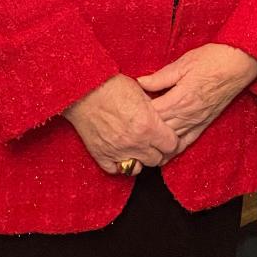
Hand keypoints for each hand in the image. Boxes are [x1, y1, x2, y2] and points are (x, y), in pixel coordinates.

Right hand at [63, 74, 180, 175]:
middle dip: (157, 150)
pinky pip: (116, 170)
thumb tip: (164, 119)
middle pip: (157, 159)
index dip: (171, 140)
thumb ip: (155, 111)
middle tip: (152, 141)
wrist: (85, 89)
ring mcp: (118, 151)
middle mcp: (136, 142)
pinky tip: (121, 152)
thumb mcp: (142, 92)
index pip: (172, 145)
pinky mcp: (101, 155)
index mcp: (149, 126)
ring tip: (137, 147)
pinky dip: (120, 163)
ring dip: (140, 159)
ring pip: (139, 168)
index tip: (166, 135)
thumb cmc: (113, 86)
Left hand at [137, 44, 256, 153]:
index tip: (126, 109)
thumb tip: (139, 83)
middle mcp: (187, 115)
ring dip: (155, 142)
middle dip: (142, 130)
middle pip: (158, 130)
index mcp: (180, 99)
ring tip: (140, 141)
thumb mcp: (183, 63)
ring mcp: (196, 122)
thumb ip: (160, 77)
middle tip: (129, 127)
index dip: (137, 113)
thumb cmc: (212, 59)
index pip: (152, 114)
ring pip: (170, 141)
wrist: (238, 65)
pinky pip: (186, 143)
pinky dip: (173, 149)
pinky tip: (162, 152)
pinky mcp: (204, 124)